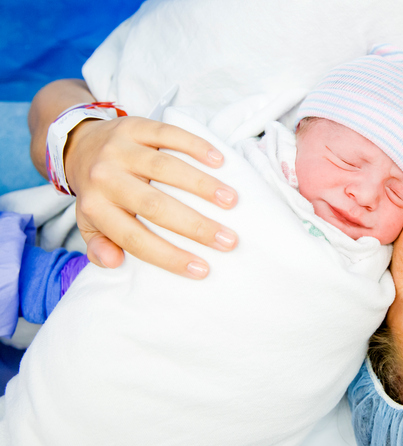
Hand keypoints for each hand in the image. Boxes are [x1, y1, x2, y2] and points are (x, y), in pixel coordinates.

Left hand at [64, 115, 238, 278]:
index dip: (168, 255)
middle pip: (154, 205)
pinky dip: (195, 146)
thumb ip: (99, 246)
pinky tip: (219, 161)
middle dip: (195, 225)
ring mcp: (120, 149)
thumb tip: (115, 262)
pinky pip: (167, 133)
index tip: (201, 269)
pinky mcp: (134, 125)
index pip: (134, 238)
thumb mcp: (90, 223)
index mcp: (95, 207)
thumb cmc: (96, 191)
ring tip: (231, 201)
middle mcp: (105, 177)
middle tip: (227, 240)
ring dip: (202, 185)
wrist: (78, 143)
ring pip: (164, 168)